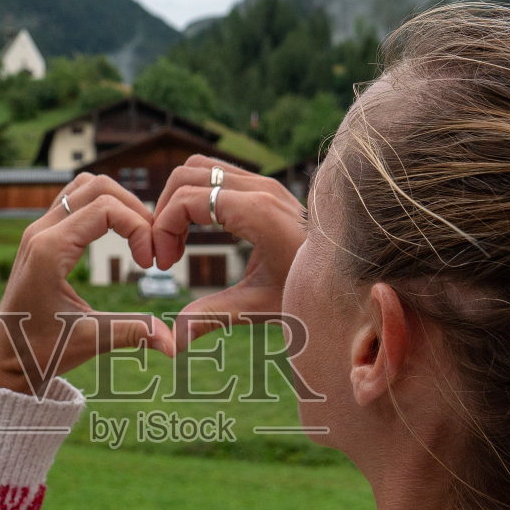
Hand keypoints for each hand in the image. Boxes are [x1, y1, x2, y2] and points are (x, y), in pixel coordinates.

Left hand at [0, 173, 176, 393]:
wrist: (5, 359)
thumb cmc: (40, 352)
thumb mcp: (90, 340)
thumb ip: (133, 332)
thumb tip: (174, 344)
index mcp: (49, 251)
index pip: (106, 209)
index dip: (140, 229)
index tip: (152, 264)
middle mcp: (40, 231)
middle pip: (98, 187)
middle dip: (134, 210)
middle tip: (152, 246)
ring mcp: (38, 230)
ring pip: (84, 187)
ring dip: (118, 203)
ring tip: (139, 236)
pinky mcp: (41, 235)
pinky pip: (73, 201)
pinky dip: (101, 206)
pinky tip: (118, 235)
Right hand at [152, 155, 306, 345]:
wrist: (346, 280)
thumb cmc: (307, 295)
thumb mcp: (257, 307)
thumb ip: (211, 317)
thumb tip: (172, 341)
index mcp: (257, 212)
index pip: (187, 199)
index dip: (162, 228)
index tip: (163, 264)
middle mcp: (261, 188)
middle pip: (187, 174)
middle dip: (164, 211)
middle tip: (164, 255)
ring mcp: (265, 183)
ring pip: (200, 168)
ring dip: (179, 200)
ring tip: (176, 244)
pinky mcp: (267, 188)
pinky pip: (217, 176)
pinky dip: (196, 197)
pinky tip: (196, 235)